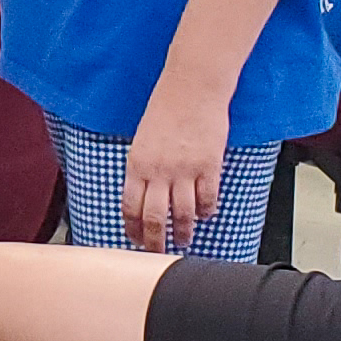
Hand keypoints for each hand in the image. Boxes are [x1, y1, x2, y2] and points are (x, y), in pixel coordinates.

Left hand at [121, 84, 230, 252]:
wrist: (192, 88)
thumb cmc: (166, 107)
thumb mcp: (143, 138)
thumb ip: (143, 167)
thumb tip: (147, 193)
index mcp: (137, 164)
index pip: (131, 207)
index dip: (133, 229)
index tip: (135, 239)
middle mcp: (159, 171)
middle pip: (155, 219)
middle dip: (155, 241)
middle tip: (158, 252)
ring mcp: (185, 171)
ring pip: (183, 214)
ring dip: (183, 232)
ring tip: (184, 239)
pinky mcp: (209, 167)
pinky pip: (208, 199)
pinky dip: (206, 212)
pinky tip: (205, 215)